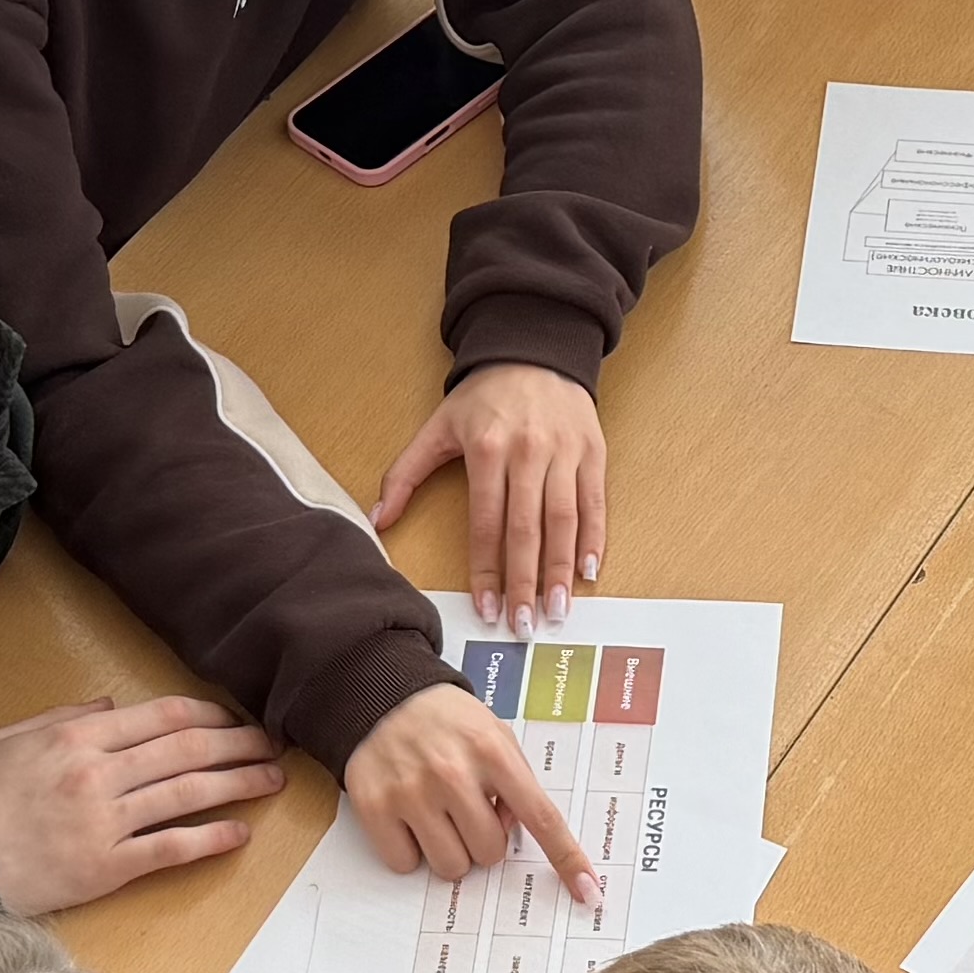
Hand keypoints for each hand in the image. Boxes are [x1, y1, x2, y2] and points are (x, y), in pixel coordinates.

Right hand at [0, 698, 284, 915]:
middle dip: (238, 744)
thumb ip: (62, 719)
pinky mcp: (106, 867)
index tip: (235, 717)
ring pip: (189, 794)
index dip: (210, 714)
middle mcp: (98, 773)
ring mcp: (105, 821)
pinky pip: (171, 848)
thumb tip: (110, 707)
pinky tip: (240, 833)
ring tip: (272, 780)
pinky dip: (211, 839)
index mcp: (76, 737)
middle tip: (273, 744)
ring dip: (239, 785)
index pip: (163, 717)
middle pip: (188, 750)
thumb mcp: (5, 739)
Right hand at [344, 685, 598, 901]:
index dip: (566, 858)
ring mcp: (411, 792)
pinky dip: (410, 852)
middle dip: (483, 840)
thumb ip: (515, 783)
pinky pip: (405, 864)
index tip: (587, 891)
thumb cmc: (448, 722)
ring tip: (438, 814)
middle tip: (467, 812)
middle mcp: (453, 773)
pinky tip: (408, 819)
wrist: (383, 695)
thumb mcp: (495, 735)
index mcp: (493, 752)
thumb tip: (513, 832)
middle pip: (489, 853)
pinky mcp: (374, 807)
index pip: (541, 817)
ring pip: (450, 866)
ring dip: (449, 850)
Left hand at [371, 363, 606, 635]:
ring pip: (565, 521)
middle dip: (524, 582)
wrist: (534, 347)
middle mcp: (529, 452)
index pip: (486, 523)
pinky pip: (595, 502)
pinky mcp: (593, 451)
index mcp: (487, 449)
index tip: (487, 609)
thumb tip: (378, 520)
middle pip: (526, 529)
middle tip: (523, 625)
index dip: (486, 571)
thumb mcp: (437, 427)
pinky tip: (589, 572)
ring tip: (556, 610)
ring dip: (561, 570)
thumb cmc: (484, 395)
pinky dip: (595, 538)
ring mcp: (565, 452)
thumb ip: (405, 473)